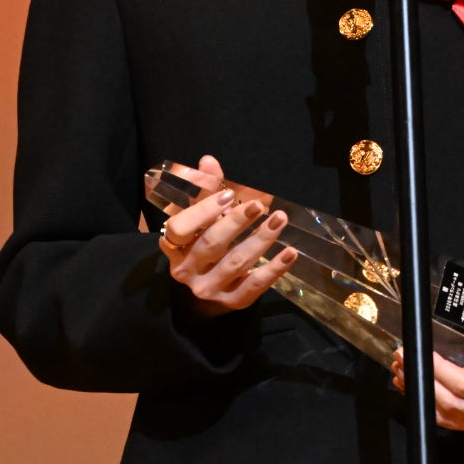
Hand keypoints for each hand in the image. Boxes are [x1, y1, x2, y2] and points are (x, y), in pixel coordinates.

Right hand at [155, 155, 298, 317]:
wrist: (205, 290)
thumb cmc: (201, 243)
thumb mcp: (198, 217)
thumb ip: (204, 189)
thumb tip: (209, 162)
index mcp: (173, 246)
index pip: (180, 228)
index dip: (203, 211)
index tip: (228, 195)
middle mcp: (187, 271)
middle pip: (211, 244)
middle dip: (237, 222)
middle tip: (258, 205)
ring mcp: (209, 289)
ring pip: (236, 264)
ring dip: (261, 240)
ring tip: (280, 219)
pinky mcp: (231, 302)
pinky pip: (254, 286)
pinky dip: (274, 270)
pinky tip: (290, 253)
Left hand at [390, 316, 463, 438]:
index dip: (442, 372)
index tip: (423, 352)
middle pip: (452, 404)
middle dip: (425, 380)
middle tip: (403, 355)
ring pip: (444, 414)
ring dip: (420, 391)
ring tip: (402, 366)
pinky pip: (443, 418)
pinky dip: (424, 401)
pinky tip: (410, 383)